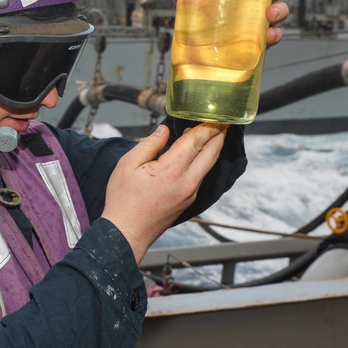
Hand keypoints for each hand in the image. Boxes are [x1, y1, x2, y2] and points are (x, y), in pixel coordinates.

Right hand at [102, 124, 226, 262]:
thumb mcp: (128, 165)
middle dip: (218, 135)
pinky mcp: (188, 201)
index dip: (207, 126)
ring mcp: (190, 193)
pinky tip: (196, 153)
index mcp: (172, 170)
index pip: (196, 141)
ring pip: (208, 165)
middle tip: (224, 121)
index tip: (215, 115)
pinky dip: (203, 160)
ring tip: (212, 133)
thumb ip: (149, 144)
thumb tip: (164, 131)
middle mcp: (187, 182)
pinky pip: (201, 175)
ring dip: (212, 147)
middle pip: (211, 153)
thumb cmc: (123, 200)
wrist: (126, 233)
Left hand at [170, 0, 293, 48]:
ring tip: (269, 13)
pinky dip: (275, 35)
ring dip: (280, 10)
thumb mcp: (192, 3)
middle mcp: (257, 1)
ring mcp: (260, 21)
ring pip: (281, 11)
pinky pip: (274, 37)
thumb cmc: (203, 19)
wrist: (202, 52)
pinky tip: (269, 35)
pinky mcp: (260, 42)